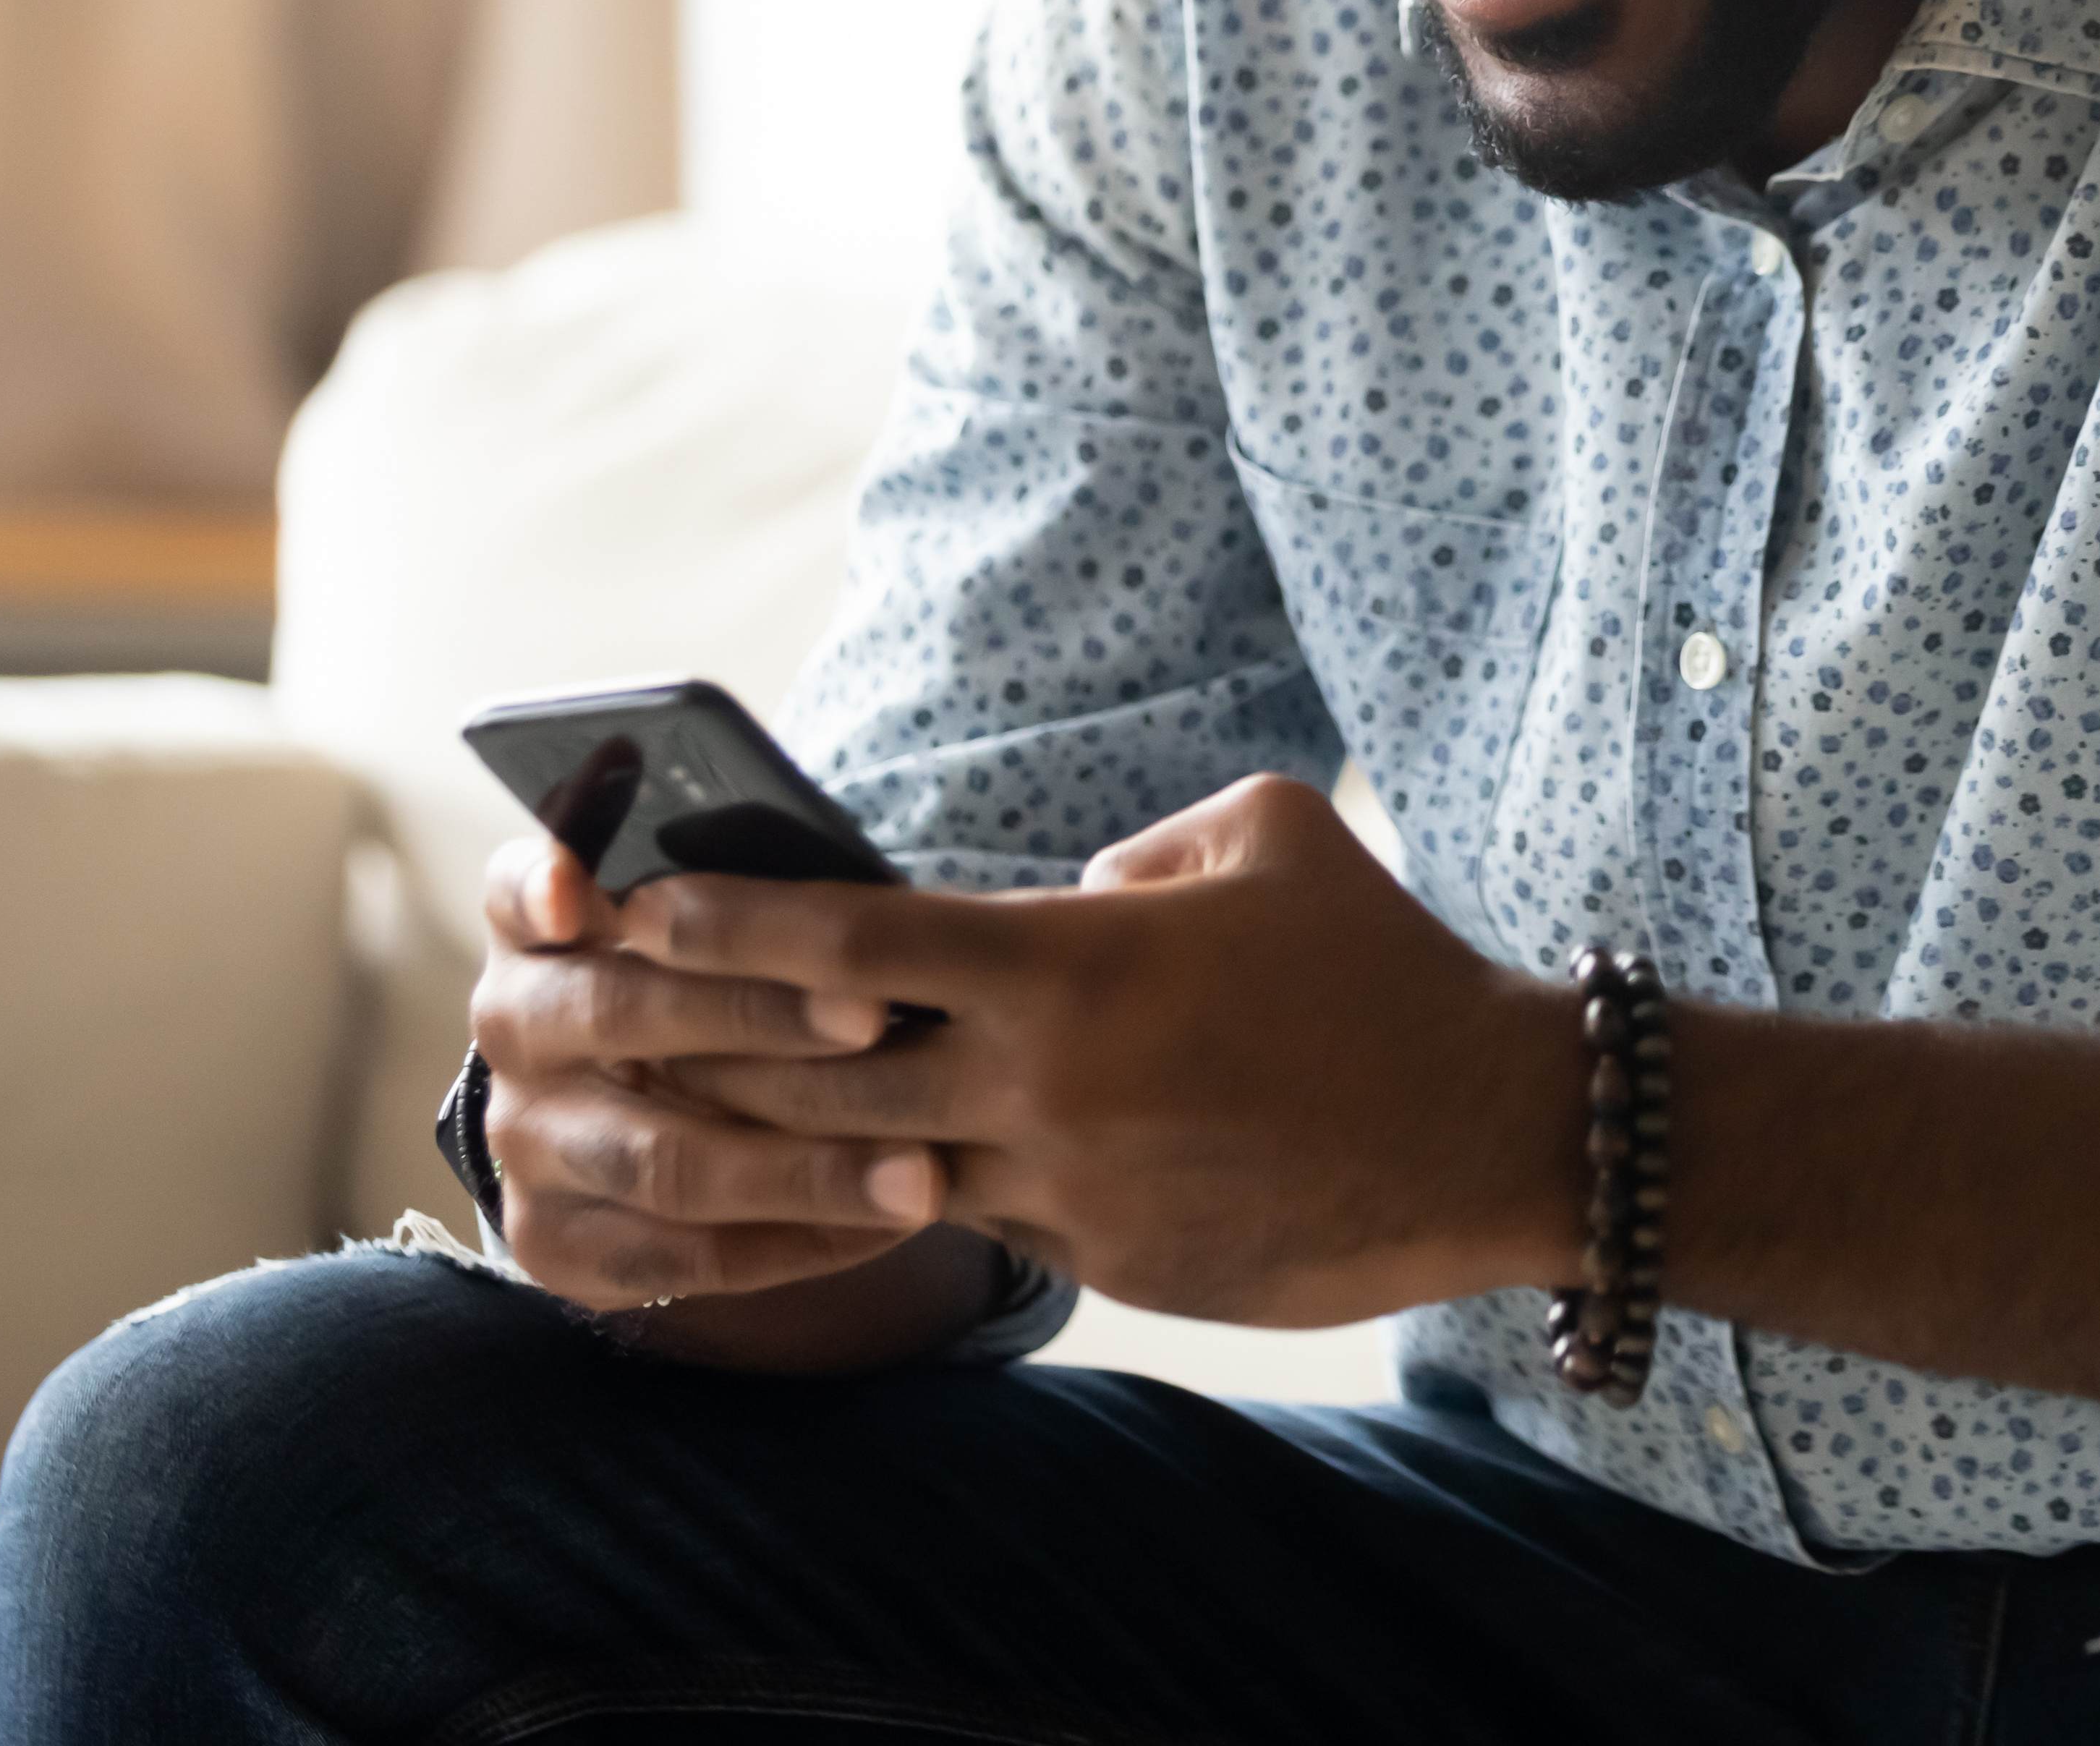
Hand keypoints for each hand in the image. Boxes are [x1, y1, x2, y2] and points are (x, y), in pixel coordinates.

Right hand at [467, 831, 942, 1310]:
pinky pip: (685, 1257)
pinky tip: (887, 1227)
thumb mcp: (705, 927)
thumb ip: (729, 899)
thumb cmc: (710, 986)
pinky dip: (798, 1243)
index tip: (571, 893)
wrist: (645, 1112)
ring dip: (803, 1169)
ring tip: (921, 1172)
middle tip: (874, 1014)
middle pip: (619, 1013)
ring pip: (664, 1160)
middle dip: (753, 1012)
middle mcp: (512, 1029)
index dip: (540, 885)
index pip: (519, 890)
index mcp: (536, 928)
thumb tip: (811, 877)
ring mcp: (524, 1144)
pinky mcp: (555, 1245)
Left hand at [642, 775, 1585, 1328]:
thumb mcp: (1264, 833)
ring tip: (701, 1119)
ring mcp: (1070, 1191)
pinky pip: (988, 1226)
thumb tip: (1066, 891)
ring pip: (880, 1172)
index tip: (637, 907)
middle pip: (816, 1079)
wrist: (1483, 1131)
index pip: (844, 943)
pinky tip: (882, 1178)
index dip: (726, 922)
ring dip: (788, 1149)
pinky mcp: (1108, 1266)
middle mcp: (1043, 1087)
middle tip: (616, 1028)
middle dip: (705, 1052)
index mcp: (1065, 966)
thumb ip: (1138, 848)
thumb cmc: (1378, 963)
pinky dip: (934, 1196)